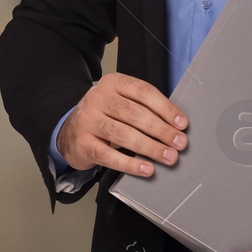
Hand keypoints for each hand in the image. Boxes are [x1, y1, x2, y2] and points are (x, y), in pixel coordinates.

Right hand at [58, 73, 187, 175]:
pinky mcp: (82, 144)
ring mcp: (87, 121)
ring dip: (151, 148)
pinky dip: (131, 164)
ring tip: (169, 156)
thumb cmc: (106, 116)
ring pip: (124, 135)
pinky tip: (147, 169)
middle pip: (135, 114)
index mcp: (112, 83)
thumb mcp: (121, 102)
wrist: (69, 131)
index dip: (166, 108)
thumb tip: (176, 126)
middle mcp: (97, 99)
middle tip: (180, 143)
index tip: (182, 124)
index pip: (144, 92)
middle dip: (162, 130)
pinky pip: (110, 156)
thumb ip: (144, 108)